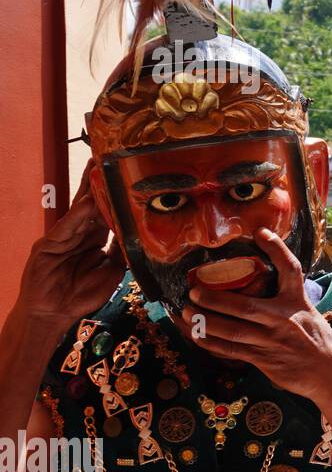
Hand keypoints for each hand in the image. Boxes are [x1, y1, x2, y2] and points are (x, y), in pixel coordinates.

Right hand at [17, 165, 125, 331]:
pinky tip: (88, 202)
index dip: (116, 195)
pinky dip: (78, 215)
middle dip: (99, 182)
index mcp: (93, 238)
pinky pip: (66, 226)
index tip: (127, 176)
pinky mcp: (49, 244)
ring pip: (79, 209)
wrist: (54, 313)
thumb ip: (123, 252)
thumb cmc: (81, 294)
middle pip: (91, 202)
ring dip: (90, 191)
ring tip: (100, 169)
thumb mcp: (112, 271)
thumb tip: (142, 237)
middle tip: (110, 157)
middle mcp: (78, 232)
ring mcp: (62, 236)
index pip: (107, 211)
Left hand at [180, 228, 331, 400]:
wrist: (329, 373)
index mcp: (297, 302)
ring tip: (187, 312)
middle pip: (245, 306)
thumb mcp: (308, 312)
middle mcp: (284, 319)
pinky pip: (232, 350)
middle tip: (194, 291)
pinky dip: (211, 343)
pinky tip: (196, 335)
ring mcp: (272, 341)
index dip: (276, 249)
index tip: (260, 232)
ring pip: (233, 331)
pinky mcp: (264, 360)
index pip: (290, 270)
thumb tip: (258, 281)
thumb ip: (286, 299)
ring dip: (205, 322)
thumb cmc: (317, 340)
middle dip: (215, 298)